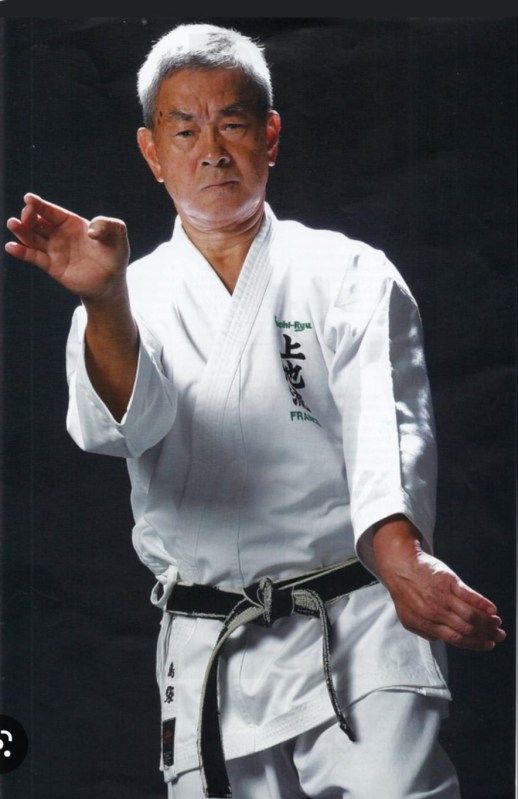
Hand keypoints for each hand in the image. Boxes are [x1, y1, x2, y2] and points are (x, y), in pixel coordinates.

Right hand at [5, 193, 129, 300]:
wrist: (111, 282)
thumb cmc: (115, 255)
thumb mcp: (118, 235)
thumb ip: (109, 225)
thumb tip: (90, 232)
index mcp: (72, 223)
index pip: (52, 211)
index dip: (40, 204)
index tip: (29, 198)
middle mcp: (59, 234)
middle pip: (37, 221)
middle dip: (28, 216)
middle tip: (25, 216)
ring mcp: (54, 250)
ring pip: (32, 238)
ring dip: (21, 231)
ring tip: (13, 224)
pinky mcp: (52, 266)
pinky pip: (34, 257)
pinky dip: (22, 252)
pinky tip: (11, 247)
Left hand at [372, 516, 505, 650]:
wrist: (399, 565)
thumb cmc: (404, 591)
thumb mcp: (407, 617)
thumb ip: (422, 631)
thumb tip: (438, 640)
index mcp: (427, 623)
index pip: (457, 639)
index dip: (475, 643)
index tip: (488, 644)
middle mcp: (436, 612)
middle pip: (467, 628)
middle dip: (486, 634)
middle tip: (499, 635)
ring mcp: (442, 596)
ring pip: (470, 614)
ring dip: (487, 621)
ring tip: (497, 623)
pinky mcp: (448, 581)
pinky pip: (468, 595)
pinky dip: (482, 603)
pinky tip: (493, 608)